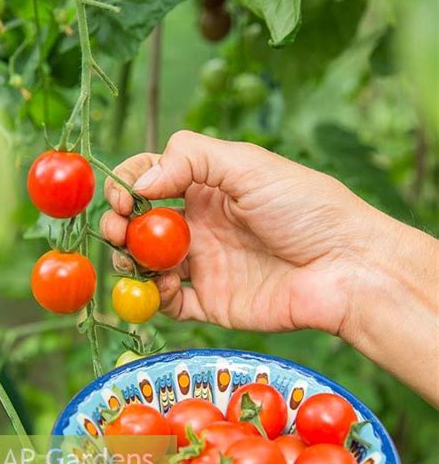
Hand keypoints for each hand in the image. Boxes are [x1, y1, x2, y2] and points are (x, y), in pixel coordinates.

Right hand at [101, 131, 437, 404]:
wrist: (345, 268)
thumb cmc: (305, 207)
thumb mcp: (249, 165)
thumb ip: (190, 159)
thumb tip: (141, 183)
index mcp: (208, 188)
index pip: (152, 179)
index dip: (127, 185)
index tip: (120, 197)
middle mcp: (201, 225)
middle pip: (141, 225)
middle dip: (119, 225)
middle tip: (116, 231)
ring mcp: (205, 265)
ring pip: (148, 265)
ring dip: (130, 261)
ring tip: (132, 259)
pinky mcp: (212, 302)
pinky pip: (170, 303)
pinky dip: (154, 297)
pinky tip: (161, 286)